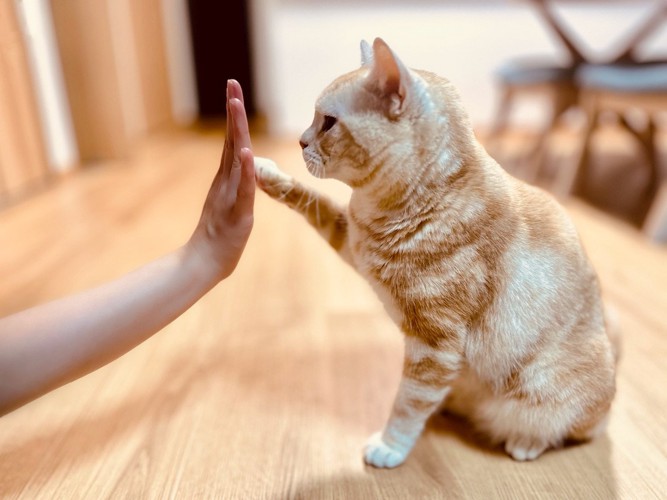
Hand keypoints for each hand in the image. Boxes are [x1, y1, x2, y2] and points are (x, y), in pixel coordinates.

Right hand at [186, 79, 254, 282]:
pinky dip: (246, 170)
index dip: (236, 117)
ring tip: (237, 105)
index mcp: (226, 178)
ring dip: (238, 131)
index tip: (234, 91)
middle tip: (232, 84)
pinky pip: (243, 189)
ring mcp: (230, 195)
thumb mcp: (231, 203)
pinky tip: (247, 151)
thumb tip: (243, 164)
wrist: (205, 262)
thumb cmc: (219, 236)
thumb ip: (237, 184)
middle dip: (234, 112)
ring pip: (237, 159)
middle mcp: (226, 181)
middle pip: (233, 141)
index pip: (233, 142)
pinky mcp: (238, 213)